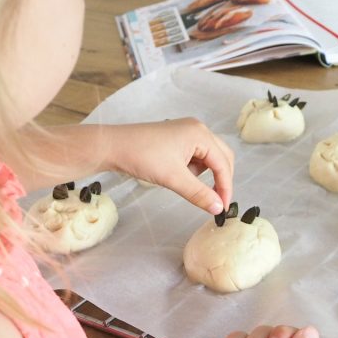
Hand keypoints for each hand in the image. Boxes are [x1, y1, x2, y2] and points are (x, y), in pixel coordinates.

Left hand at [110, 118, 233, 213]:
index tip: (222, 208)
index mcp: (201, 134)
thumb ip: (199, 194)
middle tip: (216, 201)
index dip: (225, 187)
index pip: (223, 164)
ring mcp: (187, 132)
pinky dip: (192, 169)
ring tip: (186, 184)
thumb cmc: (142, 157)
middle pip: (221, 157)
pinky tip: (178, 175)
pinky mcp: (177, 138)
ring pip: (208, 157)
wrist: (112, 146)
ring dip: (205, 174)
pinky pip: (195, 156)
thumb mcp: (173, 178)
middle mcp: (198, 129)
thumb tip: (218, 208)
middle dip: (220, 180)